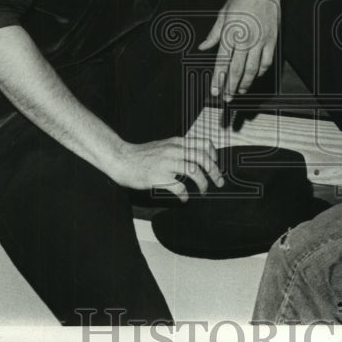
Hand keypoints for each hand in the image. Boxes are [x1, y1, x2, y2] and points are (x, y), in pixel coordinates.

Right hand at [106, 137, 223, 201]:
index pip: (203, 143)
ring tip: (203, 191)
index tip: (216, 164)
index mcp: (177, 142)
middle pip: (202, 158)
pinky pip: (179, 187)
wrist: (122, 159)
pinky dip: (185, 195)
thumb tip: (196, 156)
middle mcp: (174, 150)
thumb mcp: (164, 145)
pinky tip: (185, 198)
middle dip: (214, 172)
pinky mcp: (159, 177)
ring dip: (203, 183)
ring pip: (194, 171)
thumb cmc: (142, 155)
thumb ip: (179, 149)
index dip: (213, 155)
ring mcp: (167, 163)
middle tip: (218, 182)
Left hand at [198, 0, 280, 100]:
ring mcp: (260, 40)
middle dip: (230, 86)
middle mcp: (245, 39)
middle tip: (226, 98)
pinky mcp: (272, 39)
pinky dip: (260, 72)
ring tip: (239, 91)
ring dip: (245, 83)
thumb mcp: (223, 13)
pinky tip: (255, 76)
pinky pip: (266, 61)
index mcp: (230, 33)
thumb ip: (213, 34)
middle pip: (236, 70)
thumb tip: (203, 47)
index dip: (218, 79)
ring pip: (252, 69)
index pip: (222, 62)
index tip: (215, 91)